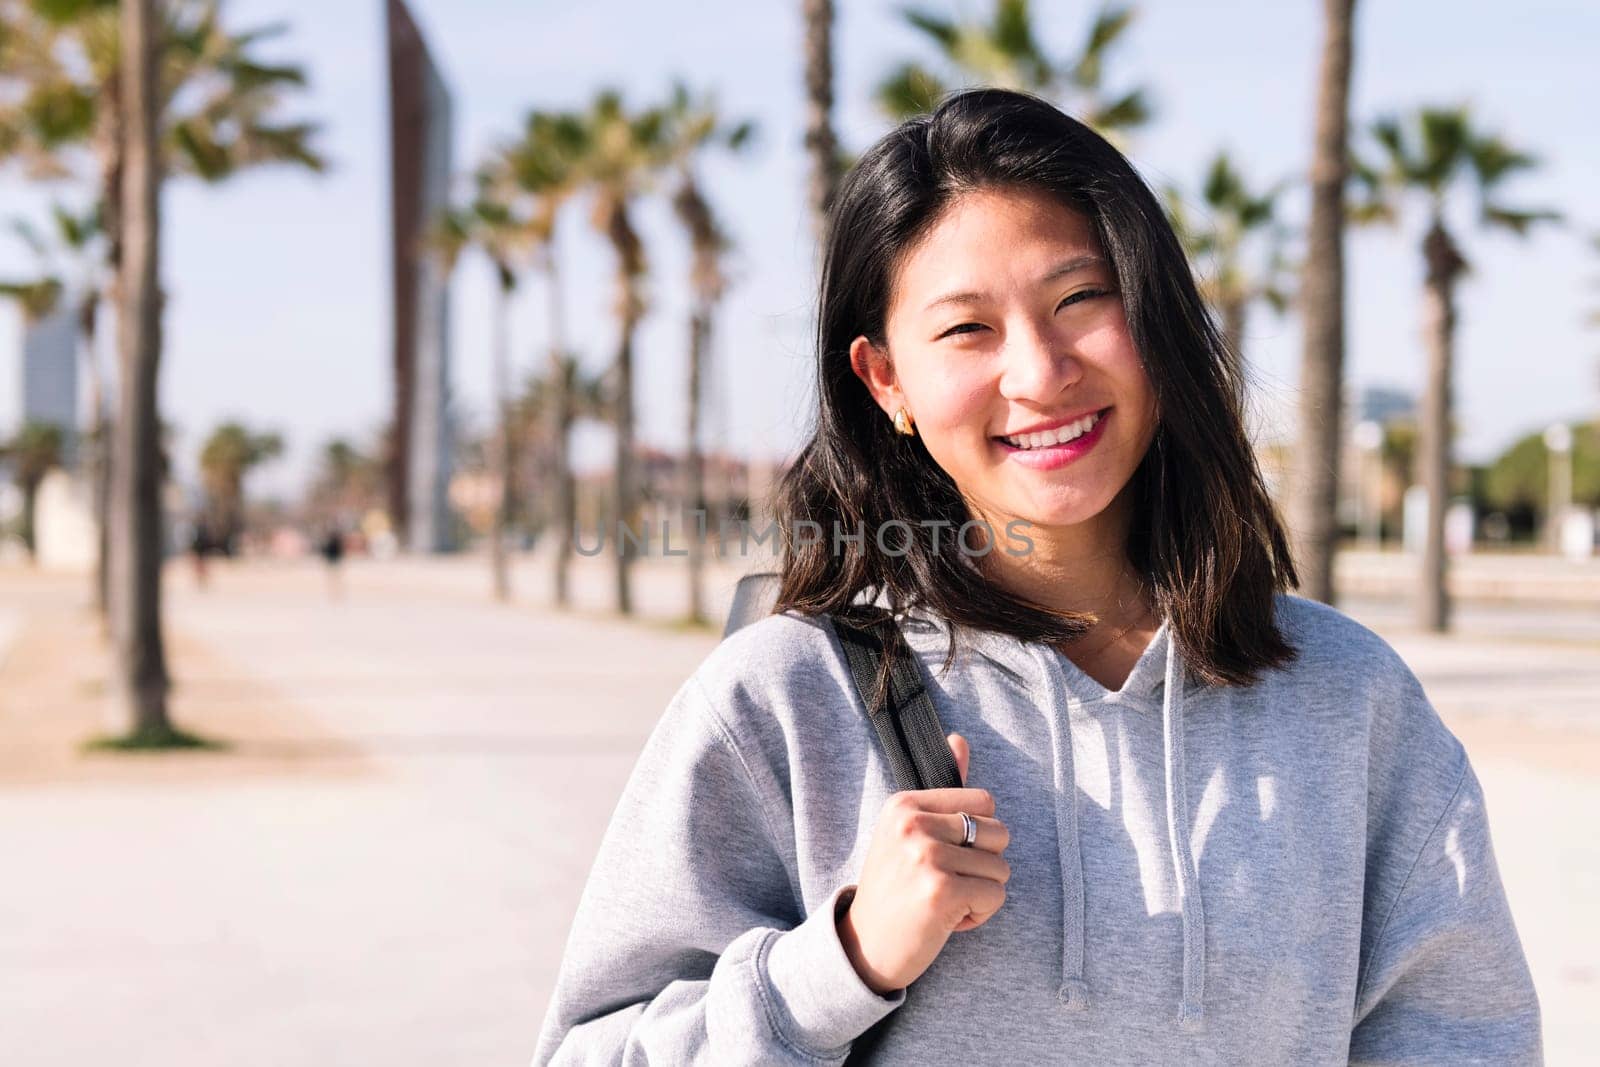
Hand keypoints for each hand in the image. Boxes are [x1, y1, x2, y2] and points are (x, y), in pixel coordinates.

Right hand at [836, 732, 1010, 994]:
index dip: (977, 835)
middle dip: (984, 864)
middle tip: (946, 883)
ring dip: (981, 893)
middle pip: (1000, 832)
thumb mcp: (908, 833)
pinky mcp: (940, 892)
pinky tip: (946, 920)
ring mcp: (926, 857)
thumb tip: (959, 739)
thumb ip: (941, 792)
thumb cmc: (894, 889)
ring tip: (944, 902)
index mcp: (904, 803)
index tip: (944, 857)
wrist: (863, 947)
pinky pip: (996, 896)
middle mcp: (913, 824)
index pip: (984, 800)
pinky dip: (980, 915)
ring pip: (1001, 868)